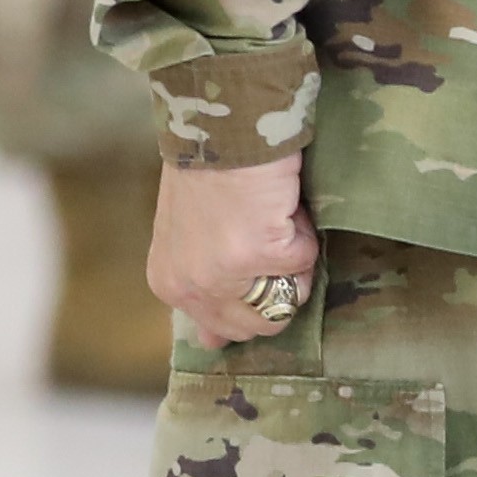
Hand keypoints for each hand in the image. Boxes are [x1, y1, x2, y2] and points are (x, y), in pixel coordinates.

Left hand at [147, 155, 316, 344]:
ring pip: (292, 295)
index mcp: (170, 285)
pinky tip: (278, 204)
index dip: (254, 305)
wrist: (223, 131)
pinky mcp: (259, 253)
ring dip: (294, 257)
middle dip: (281, 285)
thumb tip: (213, 344)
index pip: (224, 331)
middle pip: (263, 323)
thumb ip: (202, 291)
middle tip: (267, 239)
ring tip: (268, 217)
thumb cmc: (208, 175)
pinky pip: (306, 259)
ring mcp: (224, 274)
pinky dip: (304, 231)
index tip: (257, 270)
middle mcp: (191, 287)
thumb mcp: (188, 241)